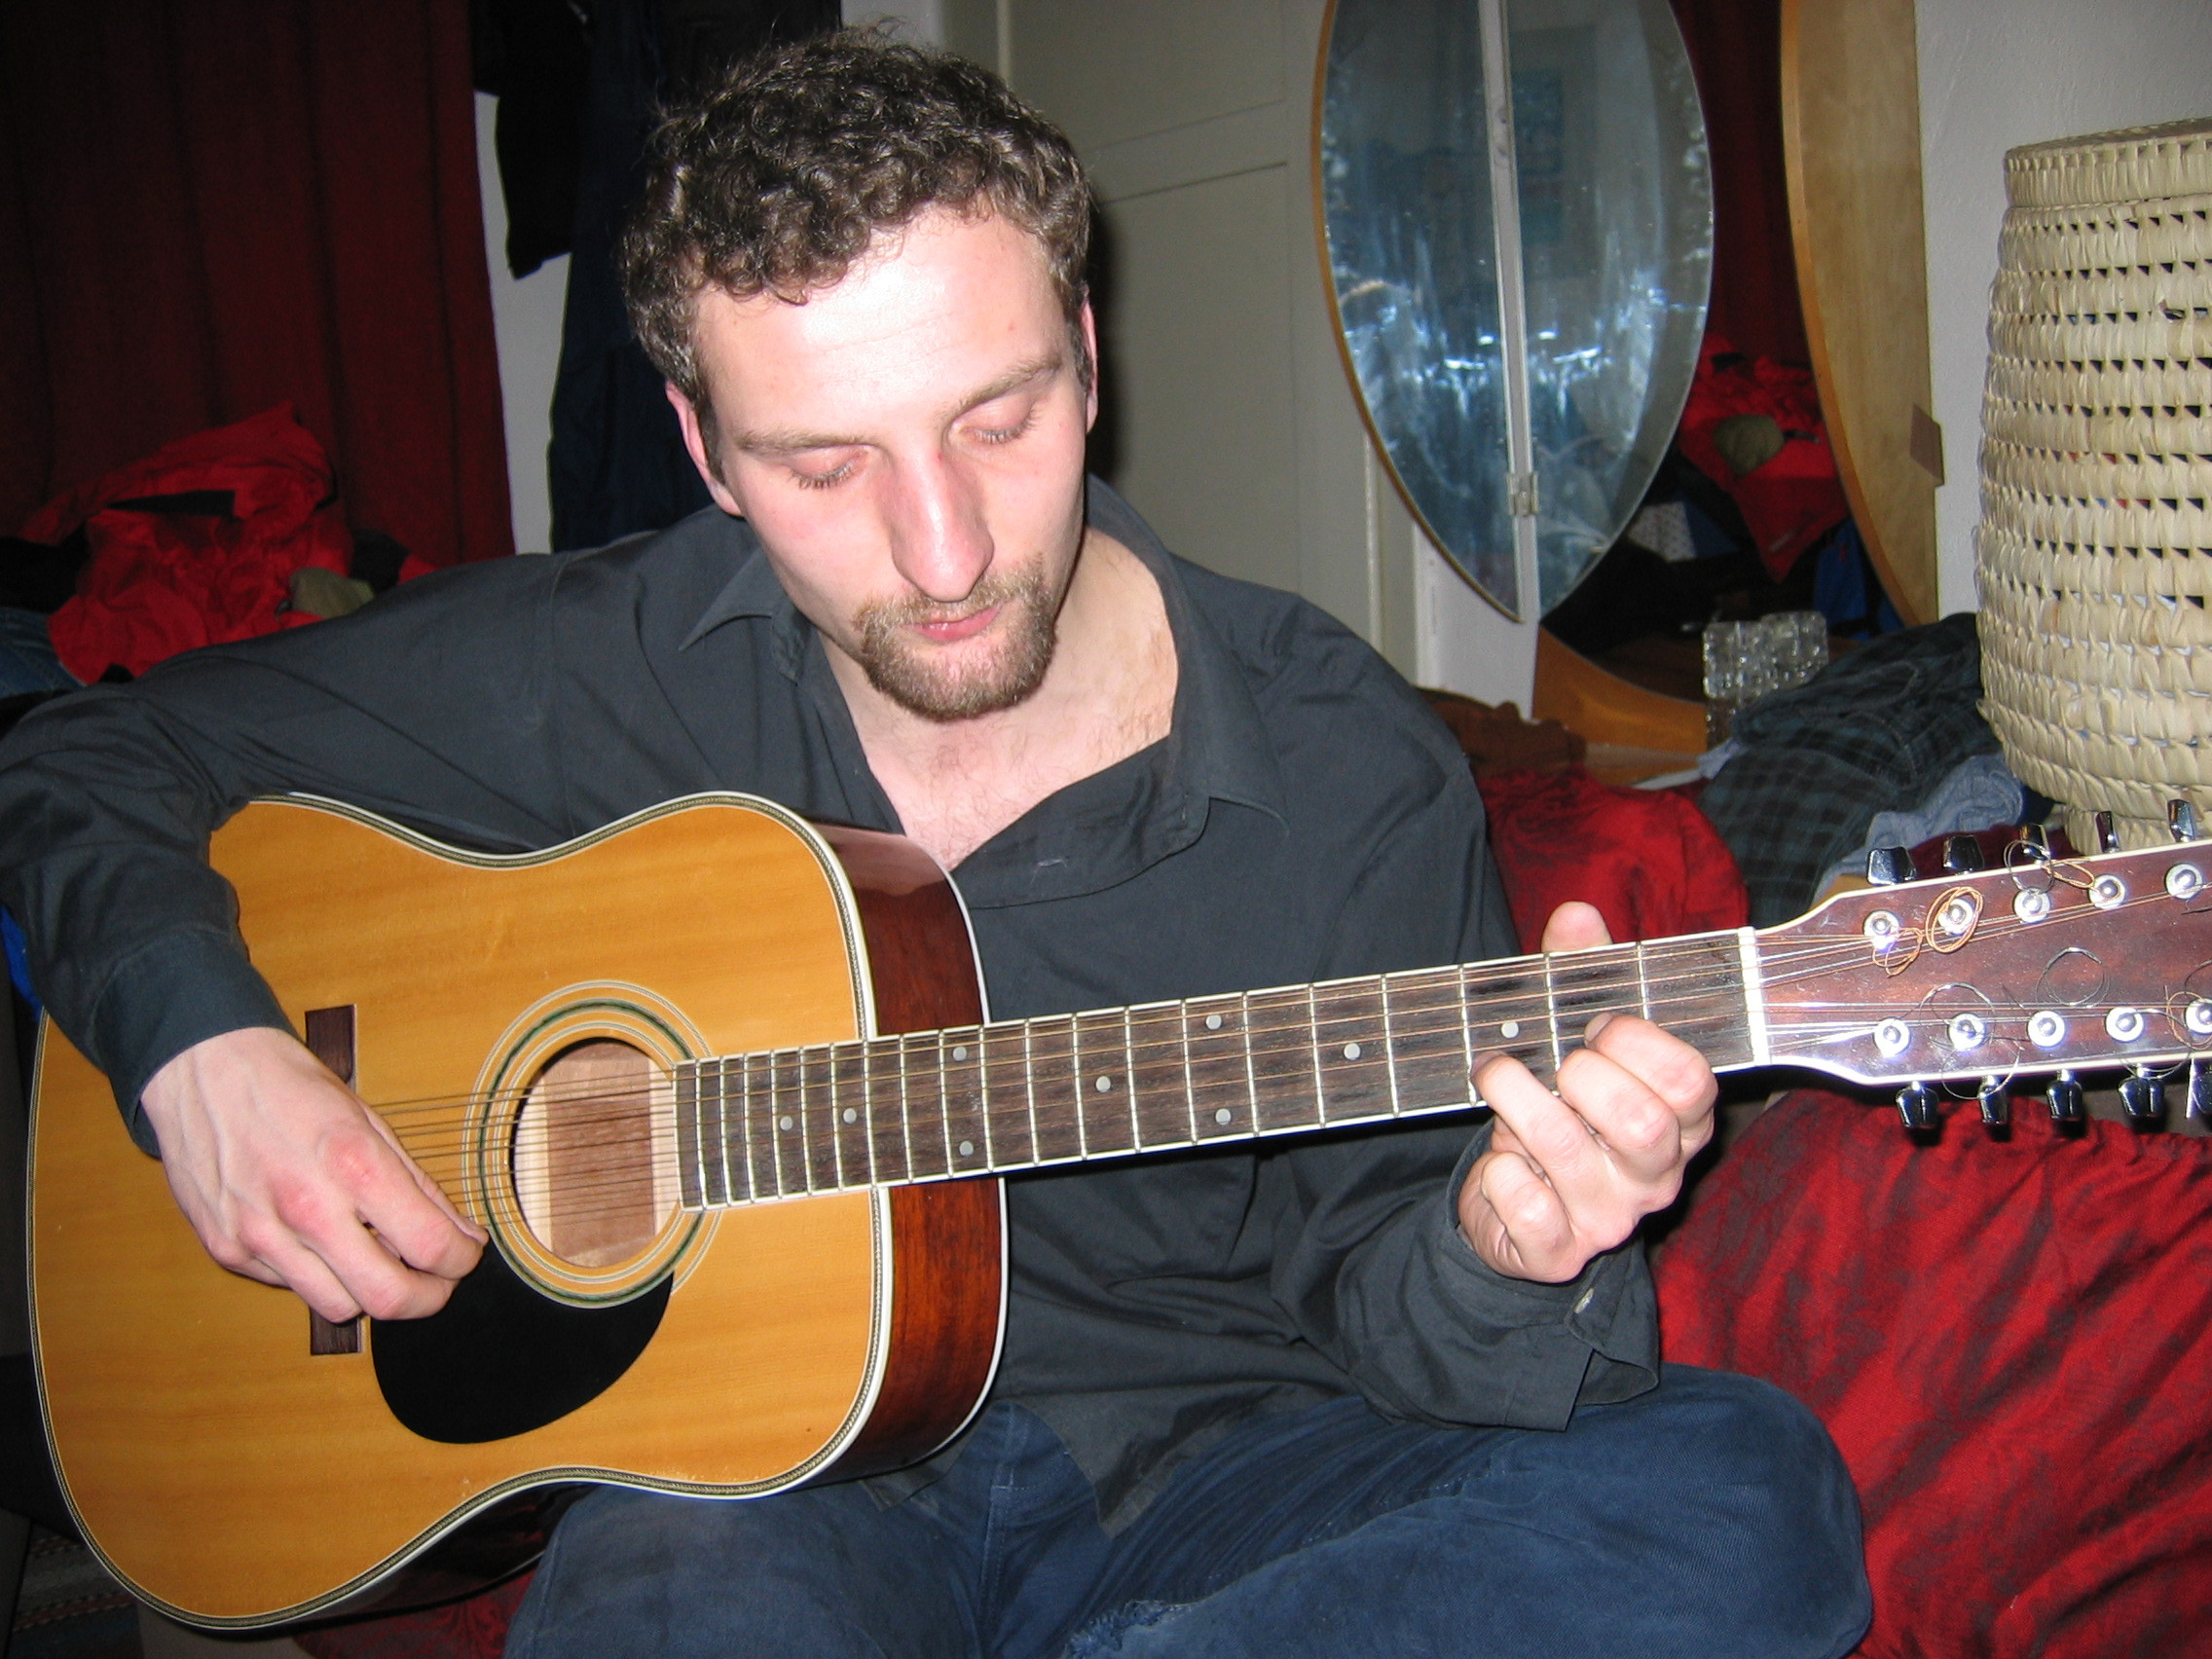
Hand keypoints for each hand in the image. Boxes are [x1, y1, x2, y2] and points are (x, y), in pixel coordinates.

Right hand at [139, 1027, 485, 1320]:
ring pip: (337, 1307)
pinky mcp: (227, 1250)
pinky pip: (290, 1286)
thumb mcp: (369, 1122)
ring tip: (375, 1258)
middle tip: (437, 1282)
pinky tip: (318, 1238)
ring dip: (368, 1292)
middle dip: (427, 1298)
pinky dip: (317, 1274)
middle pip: (387, 1298)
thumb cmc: (291, 1088)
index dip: (461, 1261)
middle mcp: (306, 1208)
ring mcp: (261, 1236)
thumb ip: (417, 1185)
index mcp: (353, 1165)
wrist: (204, 1070)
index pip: (429, 1244)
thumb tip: (460, 1235)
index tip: (466, 1256)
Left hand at [1457, 902, 1716, 1283]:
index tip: (1595, 1024)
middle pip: (1643, 1124)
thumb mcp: (1567, 1035)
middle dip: (1582, 1076)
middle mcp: (1657, 1174)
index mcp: (1680, 1118)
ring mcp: (1611, 1218)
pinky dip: (1499, 1173)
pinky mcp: (1557, 1252)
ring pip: (1571, 1154)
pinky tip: (1498, 1161)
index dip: (1637, 1041)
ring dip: (1517, 1102)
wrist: (1513, 1204)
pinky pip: (1527, 1208)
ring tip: (1494, 1076)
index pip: (1691, 1081)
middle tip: (1551, 1061)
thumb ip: (1576, 974)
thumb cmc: (1557, 1105)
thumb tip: (1577, 913)